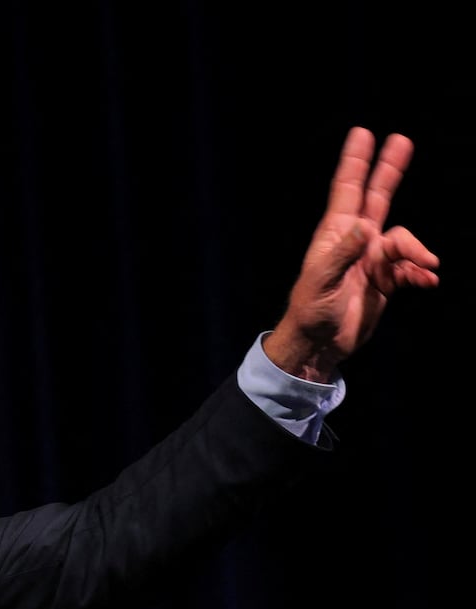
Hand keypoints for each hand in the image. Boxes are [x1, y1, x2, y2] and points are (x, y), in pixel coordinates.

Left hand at [265, 126, 439, 381]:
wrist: (321, 342)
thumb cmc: (312, 310)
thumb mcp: (322, 281)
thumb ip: (343, 254)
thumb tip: (363, 228)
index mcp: (336, 234)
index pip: (347, 190)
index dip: (355, 162)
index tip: (362, 133)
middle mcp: (357, 240)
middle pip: (378, 197)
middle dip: (389, 170)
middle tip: (402, 139)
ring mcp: (373, 259)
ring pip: (403, 240)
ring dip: (417, 250)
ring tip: (428, 267)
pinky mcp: (386, 280)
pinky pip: (411, 268)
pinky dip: (421, 273)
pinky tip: (428, 281)